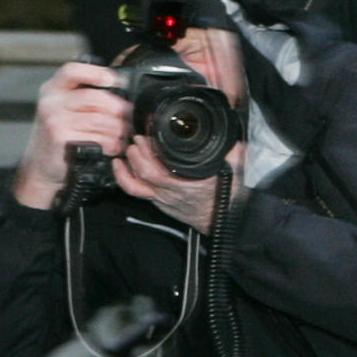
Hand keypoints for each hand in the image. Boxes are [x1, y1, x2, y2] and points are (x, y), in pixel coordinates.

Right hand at [13, 62, 129, 209]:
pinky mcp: (60, 138)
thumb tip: (124, 90)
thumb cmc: (61, 134)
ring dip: (118, 129)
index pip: (73, 70)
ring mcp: (54, 120)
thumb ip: (87, 96)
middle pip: (95, 97)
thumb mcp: (67, 109)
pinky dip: (111, 143)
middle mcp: (51, 101)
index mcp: (54, 89)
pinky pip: (96, 137)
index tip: (116, 82)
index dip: (97, 73)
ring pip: (100, 119)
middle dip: (119, 109)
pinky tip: (112, 147)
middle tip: (129, 119)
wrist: (42, 165)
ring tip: (123, 136)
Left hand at [112, 138, 245, 233]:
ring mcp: (163, 199)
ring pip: (137, 184)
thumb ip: (234, 153)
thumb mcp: (236, 172)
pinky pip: (136, 191)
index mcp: (191, 185)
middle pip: (145, 174)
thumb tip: (234, 140)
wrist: (222, 220)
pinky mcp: (159, 202)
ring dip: (129, 165)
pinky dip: (124, 177)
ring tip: (130, 149)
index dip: (150, 153)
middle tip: (139, 138)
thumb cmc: (228, 197)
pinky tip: (120, 166)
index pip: (160, 171)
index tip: (150, 136)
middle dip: (138, 153)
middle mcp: (173, 193)